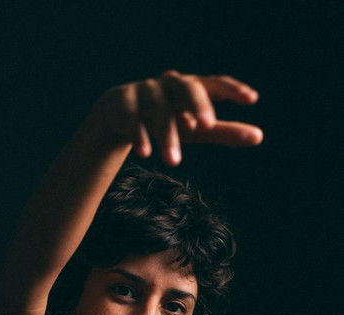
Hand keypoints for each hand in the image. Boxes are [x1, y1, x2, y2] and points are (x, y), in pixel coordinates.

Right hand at [94, 70, 262, 165]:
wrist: (122, 113)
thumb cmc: (171, 118)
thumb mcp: (197, 128)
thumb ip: (225, 131)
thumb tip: (259, 136)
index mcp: (192, 87)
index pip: (216, 84)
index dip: (233, 90)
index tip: (252, 99)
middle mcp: (171, 85)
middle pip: (187, 89)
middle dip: (197, 106)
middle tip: (207, 126)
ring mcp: (146, 91)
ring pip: (159, 111)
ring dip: (166, 136)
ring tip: (174, 162)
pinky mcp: (125, 104)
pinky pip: (133, 120)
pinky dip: (140, 135)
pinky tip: (146, 153)